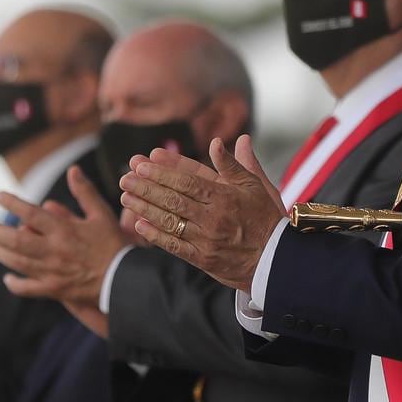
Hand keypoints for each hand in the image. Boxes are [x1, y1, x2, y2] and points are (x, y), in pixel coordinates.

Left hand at [0, 165, 128, 309]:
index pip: (30, 213)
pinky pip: (28, 288)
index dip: (12, 203)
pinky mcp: (54, 289)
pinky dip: (15, 284)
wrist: (124, 279)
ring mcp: (52, 271)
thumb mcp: (102, 214)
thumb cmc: (114, 245)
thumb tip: (73, 170)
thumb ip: (85, 192)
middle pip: (16, 239)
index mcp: (64, 229)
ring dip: (1, 253)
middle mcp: (53, 250)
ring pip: (18, 262)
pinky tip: (7, 279)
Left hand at [118, 136, 285, 291]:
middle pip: (172, 199)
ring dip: (145, 208)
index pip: (187, 181)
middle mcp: (212, 217)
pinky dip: (156, 235)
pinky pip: (174, 246)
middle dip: (146, 187)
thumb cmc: (266, 219)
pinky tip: (139, 224)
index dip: (162, 172)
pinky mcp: (202, 258)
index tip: (142, 163)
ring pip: (169, 221)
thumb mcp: (255, 186)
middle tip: (125, 178)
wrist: (276, 260)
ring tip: (125, 197)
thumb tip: (218, 142)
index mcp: (224, 196)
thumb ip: (234, 164)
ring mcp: (205, 239)